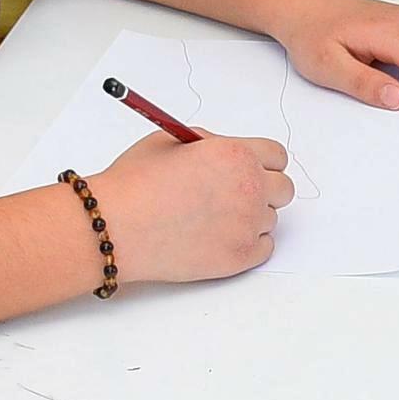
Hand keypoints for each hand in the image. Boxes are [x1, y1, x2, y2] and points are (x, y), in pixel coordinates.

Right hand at [94, 131, 291, 282]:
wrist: (115, 227)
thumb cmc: (134, 184)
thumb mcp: (169, 142)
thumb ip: (206, 142)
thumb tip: (220, 148)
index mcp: (236, 154)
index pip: (276, 156)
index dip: (262, 162)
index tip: (252, 170)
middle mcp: (250, 188)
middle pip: (283, 189)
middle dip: (264, 190)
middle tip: (236, 196)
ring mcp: (247, 225)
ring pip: (271, 220)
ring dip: (251, 218)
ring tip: (213, 220)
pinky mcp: (240, 257)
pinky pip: (265, 248)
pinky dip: (248, 244)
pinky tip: (220, 238)